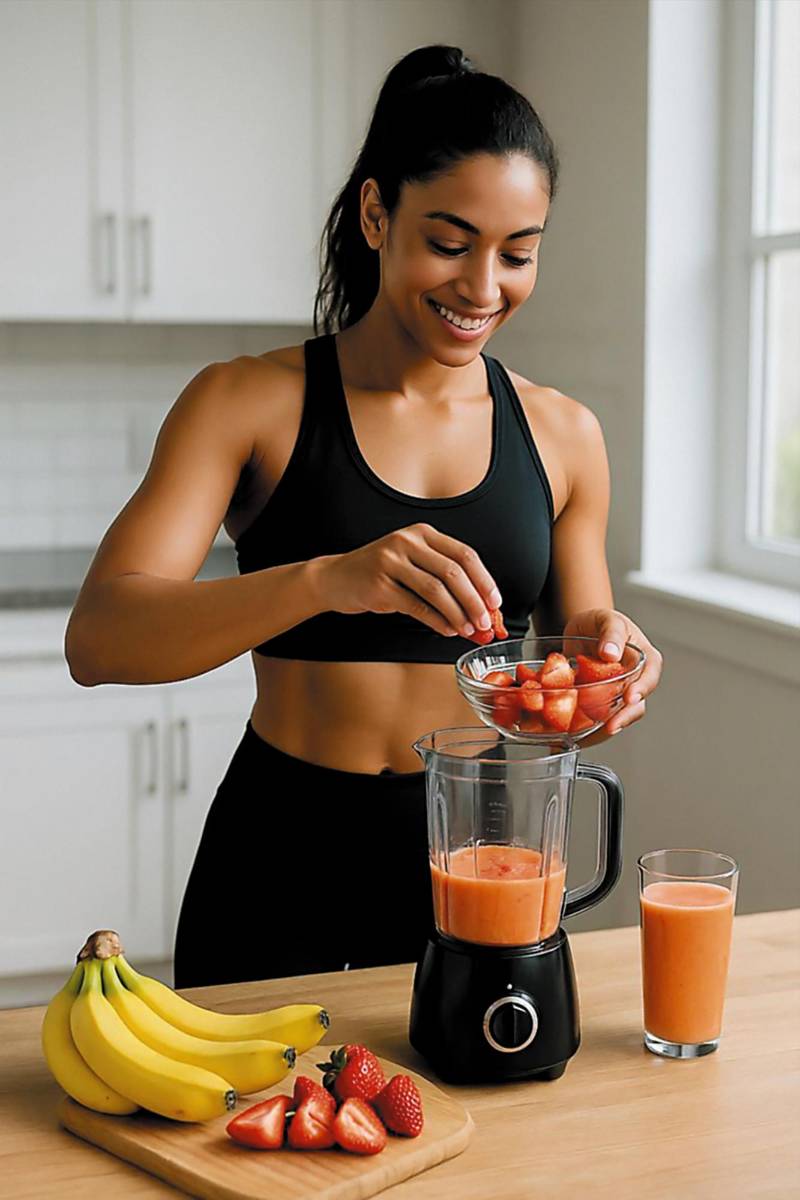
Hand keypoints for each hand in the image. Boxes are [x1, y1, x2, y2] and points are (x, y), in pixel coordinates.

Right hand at [316, 523, 501, 639]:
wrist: (335, 578)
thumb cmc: (380, 573)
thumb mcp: (412, 563)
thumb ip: (443, 578)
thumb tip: (480, 608)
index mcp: (422, 533)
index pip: (464, 554)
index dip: (484, 580)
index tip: (495, 603)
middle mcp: (407, 541)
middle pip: (454, 572)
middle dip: (475, 601)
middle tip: (485, 623)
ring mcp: (391, 561)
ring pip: (437, 590)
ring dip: (458, 614)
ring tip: (468, 630)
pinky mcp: (379, 585)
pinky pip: (416, 606)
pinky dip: (436, 621)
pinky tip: (446, 630)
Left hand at [562, 608, 662, 740]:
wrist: (583, 631)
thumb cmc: (601, 623)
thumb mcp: (607, 619)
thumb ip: (611, 633)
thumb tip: (611, 653)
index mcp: (644, 658)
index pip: (649, 676)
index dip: (641, 689)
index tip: (630, 697)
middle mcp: (635, 680)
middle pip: (636, 704)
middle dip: (624, 717)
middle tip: (610, 726)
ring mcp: (618, 693)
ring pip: (618, 715)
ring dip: (604, 729)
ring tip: (588, 736)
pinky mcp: (601, 703)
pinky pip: (598, 718)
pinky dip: (588, 728)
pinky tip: (574, 734)